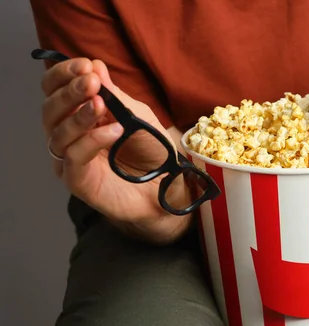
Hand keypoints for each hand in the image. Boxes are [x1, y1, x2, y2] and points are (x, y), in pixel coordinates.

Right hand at [41, 58, 190, 240]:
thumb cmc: (152, 150)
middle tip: (91, 82)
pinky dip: (92, 139)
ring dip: (79, 115)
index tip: (85, 66)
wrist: (167, 185)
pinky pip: (74, 156)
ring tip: (101, 104)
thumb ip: (116, 95)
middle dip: (69, 92)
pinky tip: (115, 130)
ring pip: (58, 133)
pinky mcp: (77, 181)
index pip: (55, 90)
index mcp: (78, 115)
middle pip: (50, 109)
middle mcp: (68, 136)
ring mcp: (70, 160)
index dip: (64, 75)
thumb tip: (95, 66)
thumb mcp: (137, 115)